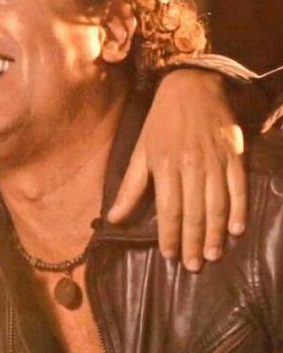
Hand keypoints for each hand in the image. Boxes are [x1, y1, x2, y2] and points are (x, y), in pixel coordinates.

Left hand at [108, 69, 246, 271]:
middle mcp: (190, 166)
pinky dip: (238, 209)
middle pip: (193, 211)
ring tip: (211, 255)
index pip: (168, 209)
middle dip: (191, 242)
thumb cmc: (161, 123)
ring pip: (217, 204)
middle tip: (193, 266)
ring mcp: (215, 161)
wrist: (192, 87)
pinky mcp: (235, 155)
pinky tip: (236, 230)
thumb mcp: (140, 152)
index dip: (169, 234)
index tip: (168, 254)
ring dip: (214, 233)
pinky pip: (238, 187)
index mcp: (164, 165)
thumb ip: (130, 187)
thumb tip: (113, 218)